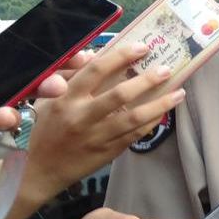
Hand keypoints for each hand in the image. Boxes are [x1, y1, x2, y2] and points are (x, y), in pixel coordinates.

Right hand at [13, 43, 184, 218]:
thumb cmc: (45, 129)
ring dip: (160, 104)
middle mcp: (82, 116)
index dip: (121, 56)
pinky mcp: (107, 152)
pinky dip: (152, 122)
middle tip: (166, 68)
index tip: (141, 47)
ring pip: (134, 118)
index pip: (96, 70)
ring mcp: (96, 136)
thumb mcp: (47, 100)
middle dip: (147, 80)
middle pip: (120, 94)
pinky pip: (135, 135)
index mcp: (66, 98)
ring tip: (179, 92)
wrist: (40, 170)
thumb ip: (71, 78)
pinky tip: (164, 112)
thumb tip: (94, 55)